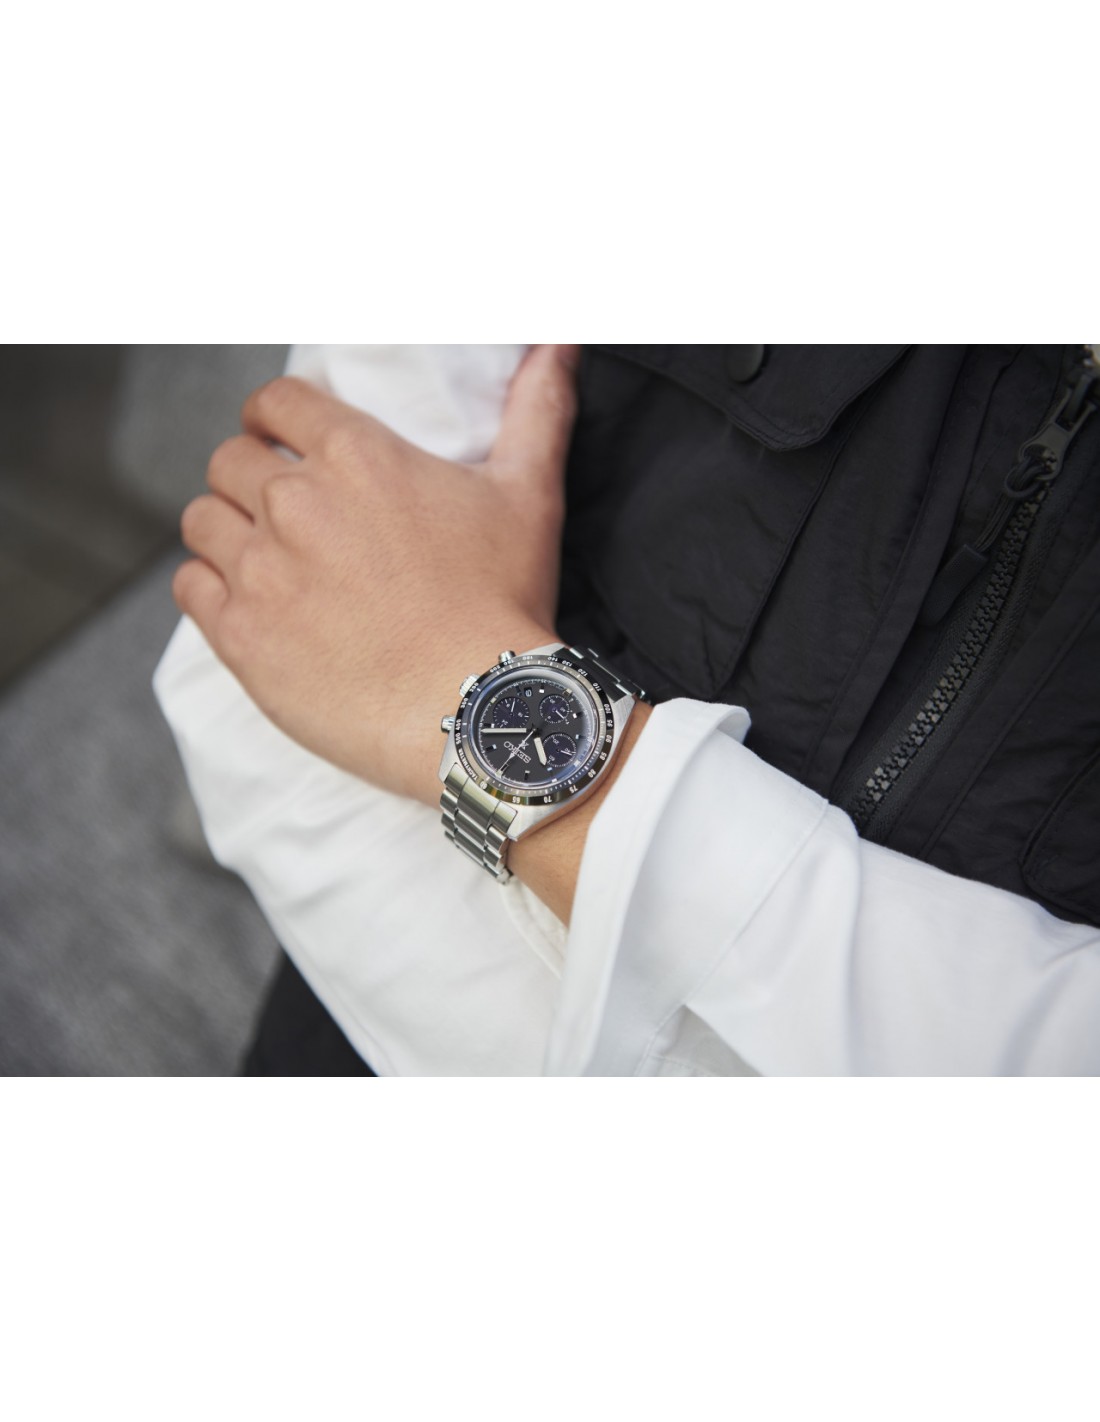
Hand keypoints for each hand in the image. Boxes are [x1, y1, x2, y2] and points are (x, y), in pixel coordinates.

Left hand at [174, 346, 580, 806]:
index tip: (278, 439)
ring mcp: (261, 570)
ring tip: (260, 558)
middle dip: (249, 477)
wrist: (476, 709)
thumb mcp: (529, 496)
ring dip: (224, 530)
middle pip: (229, 461)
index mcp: (356, 455)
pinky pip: (189, 586)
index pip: (274, 402)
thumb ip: (537, 410)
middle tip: (278, 512)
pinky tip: (245, 602)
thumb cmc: (504, 603)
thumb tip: (560, 345)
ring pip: (201, 520)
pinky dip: (208, 587)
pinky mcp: (240, 635)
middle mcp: (295, 502)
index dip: (272, 418)